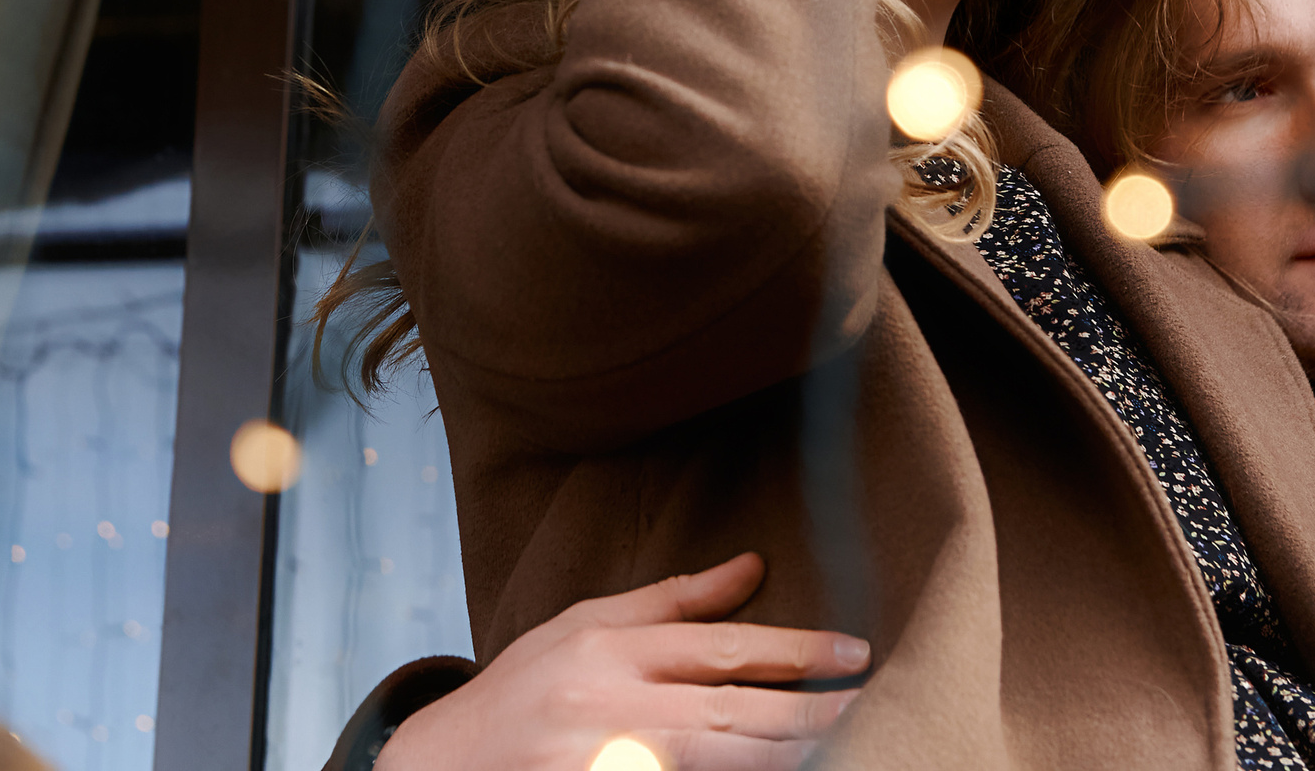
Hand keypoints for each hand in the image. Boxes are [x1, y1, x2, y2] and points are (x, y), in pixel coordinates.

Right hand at [375, 553, 865, 770]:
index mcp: (606, 650)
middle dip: (810, 714)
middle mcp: (607, 707)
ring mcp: (605, 764)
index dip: (794, 650)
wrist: (438, 767)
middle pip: (731, 713)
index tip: (856, 653)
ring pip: (716, 764)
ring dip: (783, 758)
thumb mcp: (585, 627)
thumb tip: (753, 564)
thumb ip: (671, 601)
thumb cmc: (522, 691)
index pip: (719, 648)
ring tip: (849, 749)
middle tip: (876, 708)